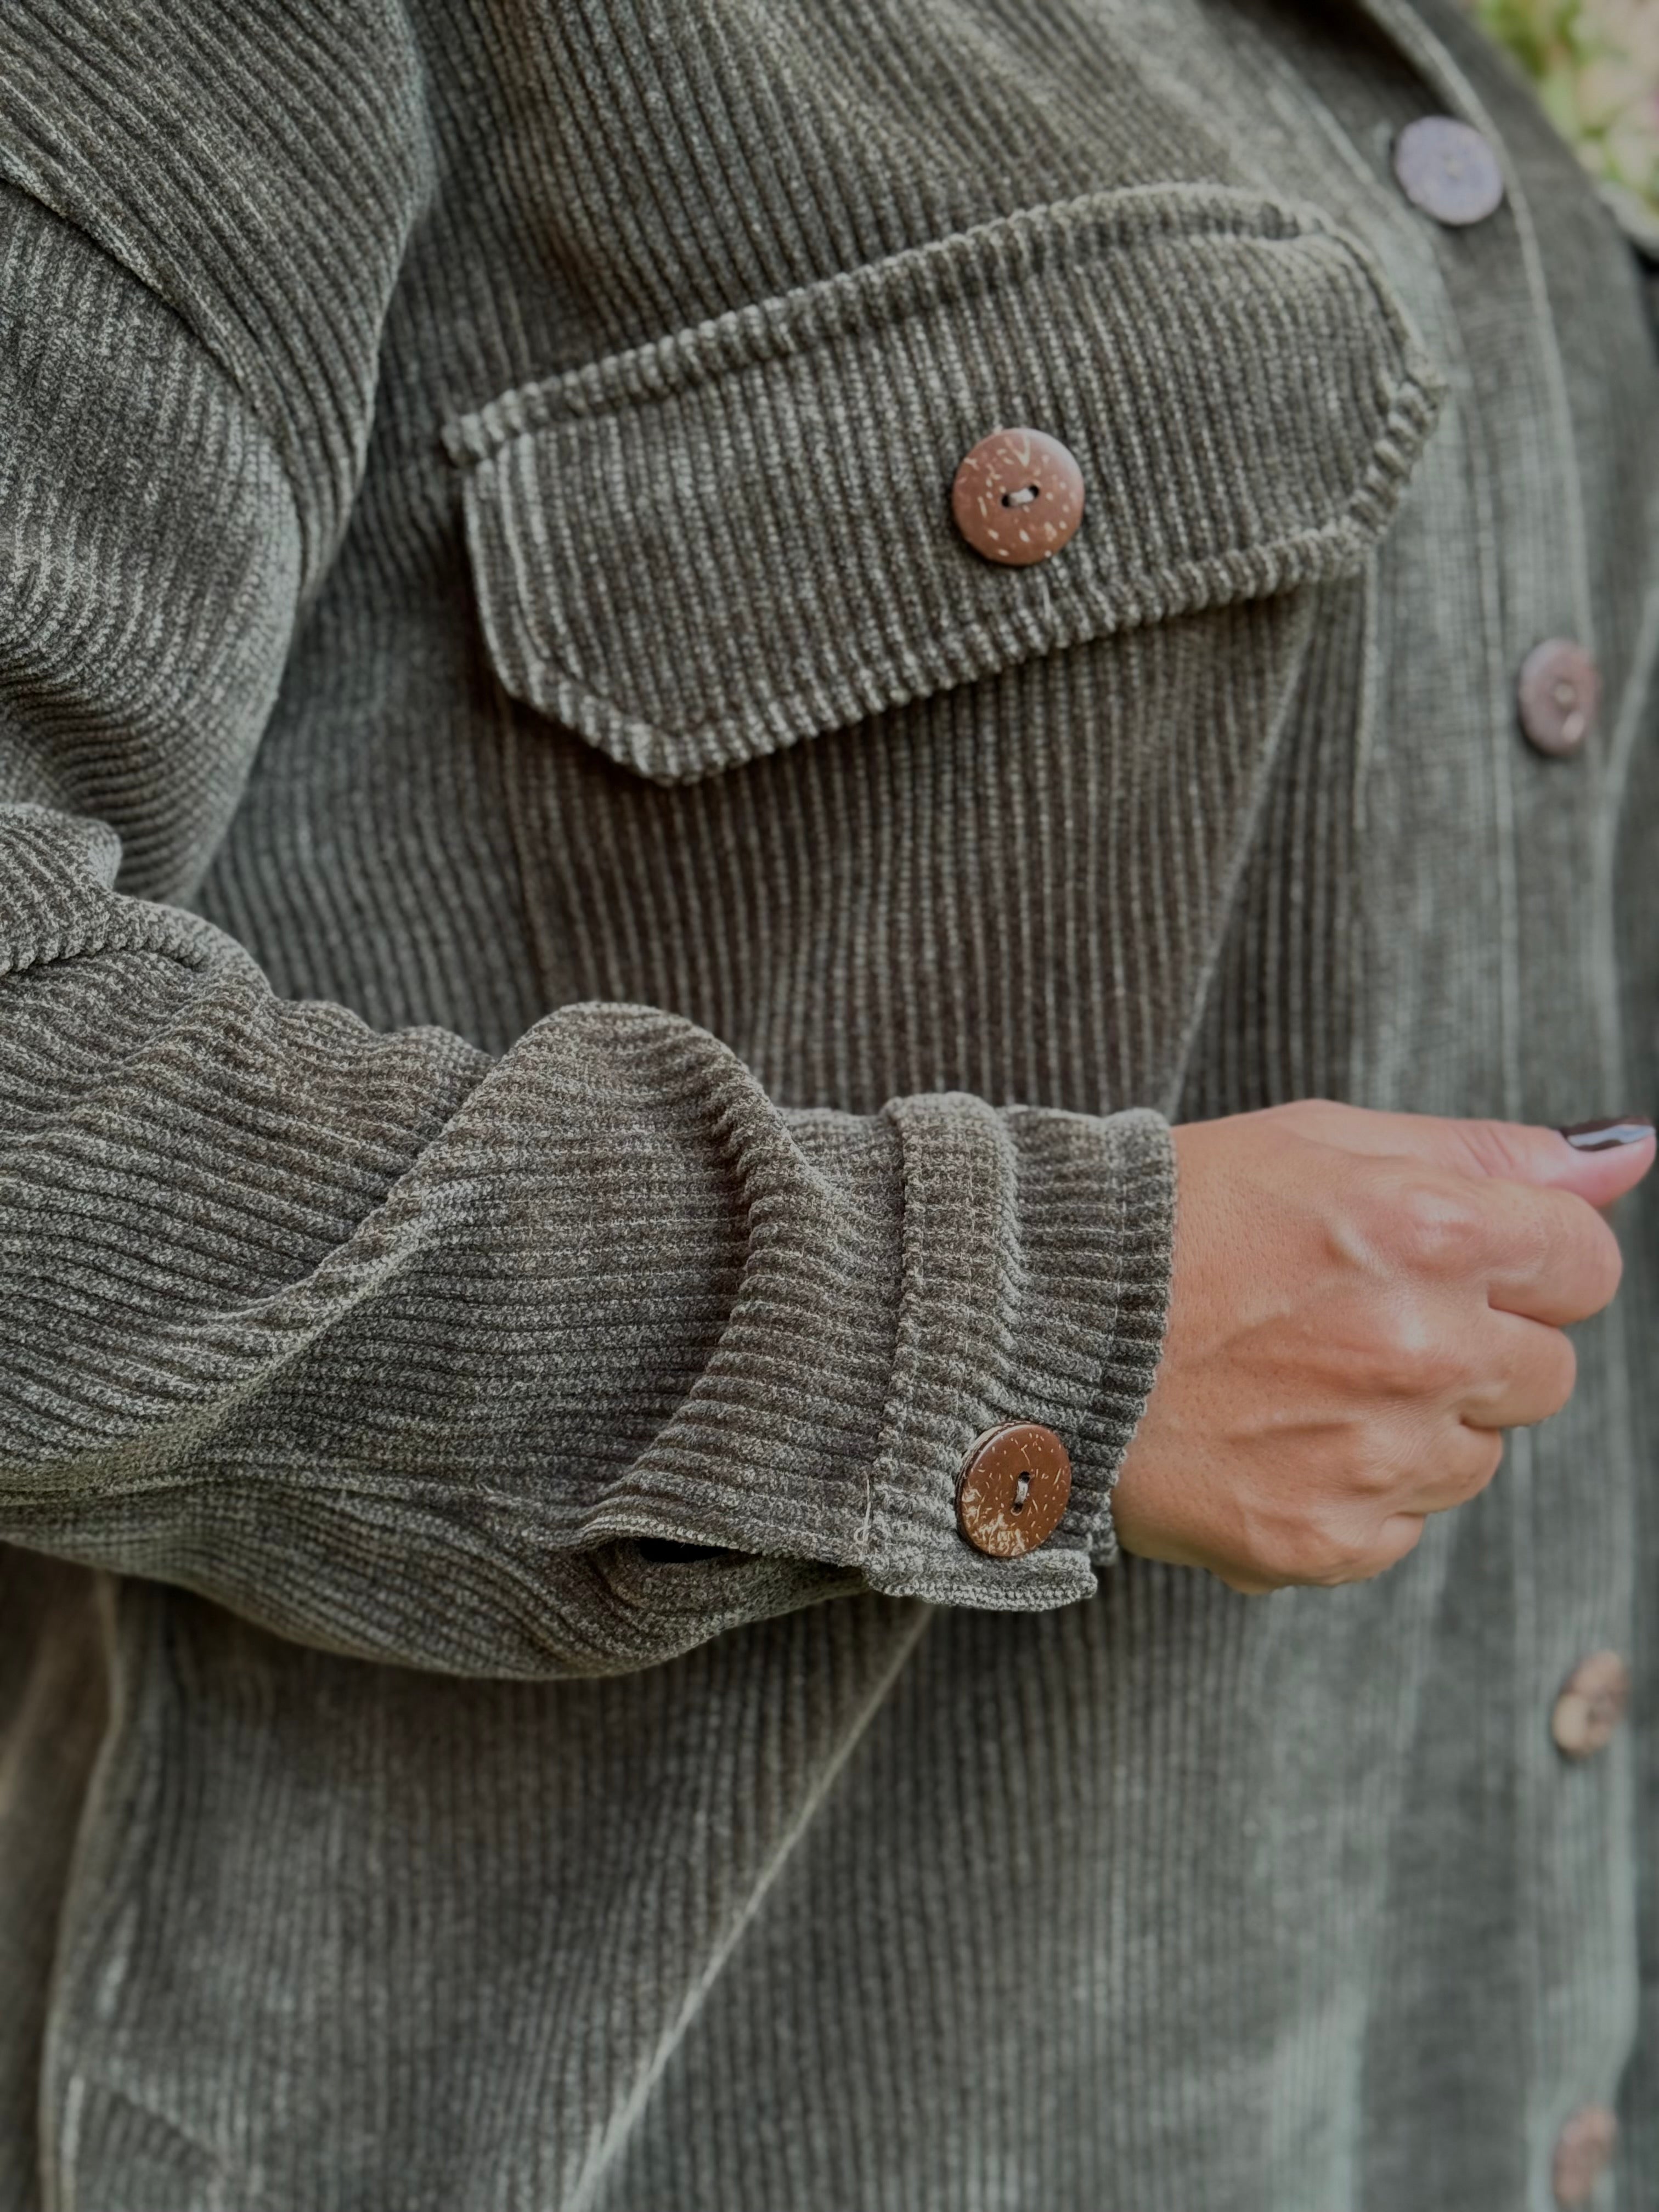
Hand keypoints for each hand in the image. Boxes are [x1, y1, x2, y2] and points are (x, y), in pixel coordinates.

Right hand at [1112, 1101, 1653, 1592]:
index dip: (1523, 1262)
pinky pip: (1400, 1531)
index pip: (1583, 1266)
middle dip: (1473, 1347)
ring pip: (1474, 1459)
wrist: (1028, 1328)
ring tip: (1296, 1381)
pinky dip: (1349, 1495)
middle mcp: (1418, 1348)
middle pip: (1544, 1373)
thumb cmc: (1170, 1219)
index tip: (1451, 1262)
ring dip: (1412, 1424)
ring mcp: (1372, 1456)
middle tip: (1351, 1320)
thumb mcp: (1320, 1140)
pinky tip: (1270, 1442)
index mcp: (1430, 1231)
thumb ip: (1484, 1152)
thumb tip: (1629, 1156)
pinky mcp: (1321, 1541)